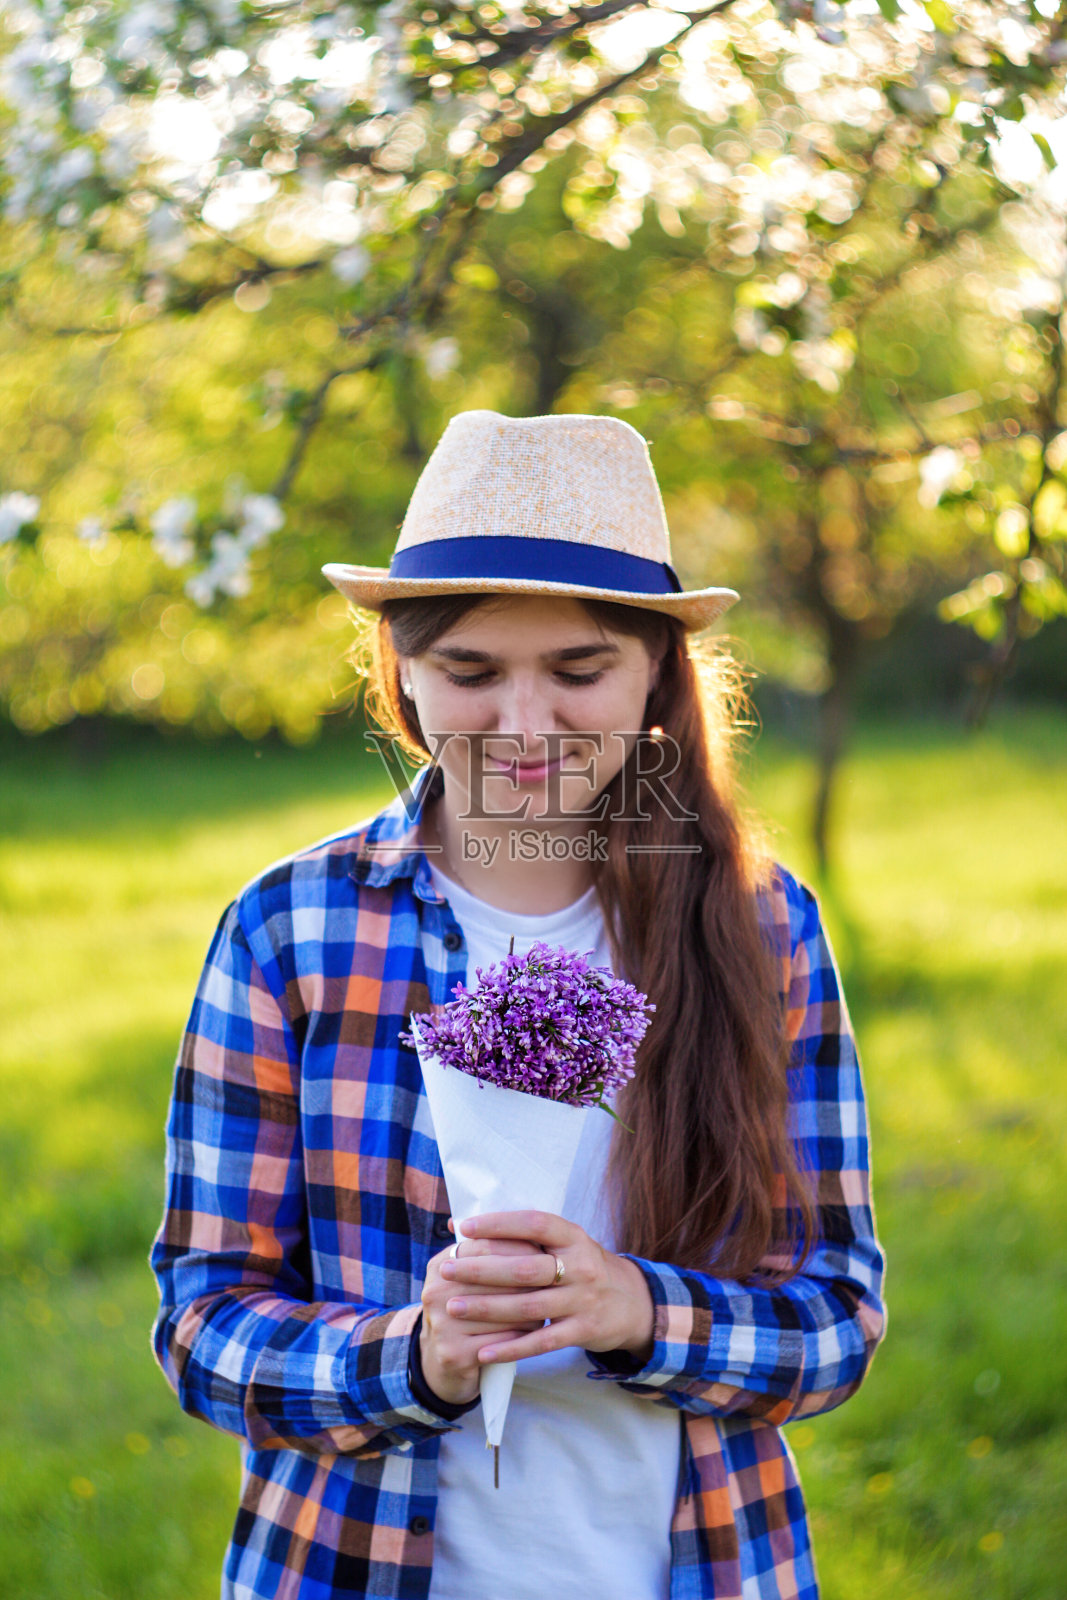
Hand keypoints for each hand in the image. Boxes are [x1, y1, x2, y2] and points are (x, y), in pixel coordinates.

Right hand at [419, 1231, 544, 1405]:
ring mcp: (442, 1324)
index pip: (484, 1245)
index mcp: (441, 1264)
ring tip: (550, 1305)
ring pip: (502, 1310)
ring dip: (531, 1308)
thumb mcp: (471, 1279)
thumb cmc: (471, 1310)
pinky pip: (501, 1340)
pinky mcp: (454, 1353)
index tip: (546, 1250)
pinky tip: (537, 1333)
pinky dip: (524, 1337)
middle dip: (529, 1278)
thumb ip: (492, 1253)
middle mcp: (435, 1291)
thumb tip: (536, 1231)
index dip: (518, 1246)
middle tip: (555, 1278)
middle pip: (495, 1277)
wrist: (448, 1362)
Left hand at [441, 1211, 654, 1368]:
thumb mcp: (566, 1244)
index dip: (499, 1224)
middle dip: (481, 1270)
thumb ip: (525, 1237)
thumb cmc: (583, 1266)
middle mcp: (581, 1266)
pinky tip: (484, 1352)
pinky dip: (511, 1348)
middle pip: (525, 1268)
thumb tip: (464, 1226)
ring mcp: (583, 1300)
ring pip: (528, 1306)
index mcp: (574, 1237)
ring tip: (453, 1307)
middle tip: (446, 1269)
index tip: (465, 1227)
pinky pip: (542, 1342)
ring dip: (487, 1308)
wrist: (633, 1302)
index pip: (534, 1224)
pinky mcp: (583, 1331)